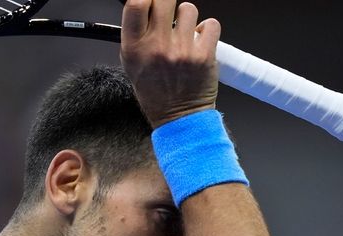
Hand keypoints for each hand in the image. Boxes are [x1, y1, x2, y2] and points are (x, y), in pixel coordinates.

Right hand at [120, 0, 220, 127]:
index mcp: (135, 48)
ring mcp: (181, 50)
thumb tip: (143, 6)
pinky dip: (207, 30)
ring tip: (185, 34)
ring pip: (188, 9)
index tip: (151, 1)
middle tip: (169, 15)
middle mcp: (157, 47)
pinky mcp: (203, 55)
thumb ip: (136, 35)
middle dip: (167, 2)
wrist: (179, 117)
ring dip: (188, 17)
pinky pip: (210, 24)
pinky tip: (200, 41)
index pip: (135, 4)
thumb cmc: (156, 92)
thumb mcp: (132, 65)